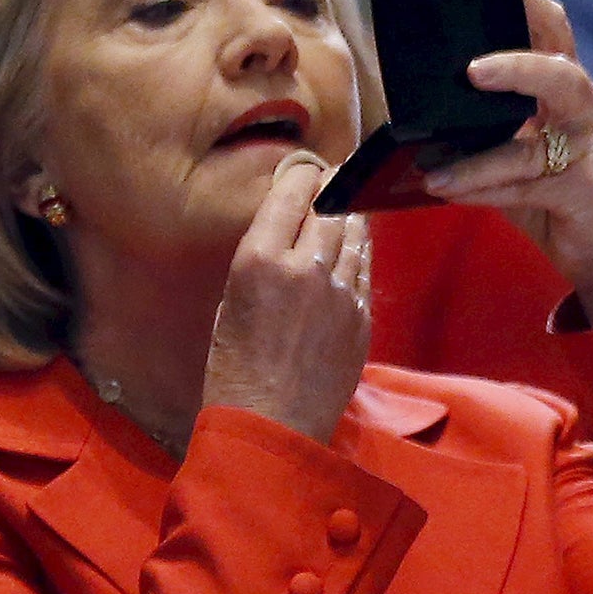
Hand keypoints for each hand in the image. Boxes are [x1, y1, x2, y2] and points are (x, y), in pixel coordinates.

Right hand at [203, 157, 370, 444]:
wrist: (270, 426)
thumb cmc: (233, 371)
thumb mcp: (227, 305)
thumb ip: (258, 263)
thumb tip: (282, 232)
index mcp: (259, 261)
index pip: (290, 194)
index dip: (301, 174)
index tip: (304, 167)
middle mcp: (303, 268)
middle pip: (328, 205)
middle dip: (331, 184)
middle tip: (333, 173)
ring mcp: (339, 293)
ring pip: (355, 232)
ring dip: (351, 210)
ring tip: (348, 197)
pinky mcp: (361, 318)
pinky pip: (365, 268)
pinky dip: (360, 248)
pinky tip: (356, 241)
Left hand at [421, 0, 592, 325]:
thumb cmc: (554, 201)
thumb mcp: (521, 155)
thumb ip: (492, 127)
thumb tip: (425, 113)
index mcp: (573, 91)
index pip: (556, 32)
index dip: (532, 4)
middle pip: (558, 73)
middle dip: (514, 68)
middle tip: (470, 71)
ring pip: (529, 146)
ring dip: (475, 161)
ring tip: (431, 171)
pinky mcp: (592, 190)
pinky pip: (527, 186)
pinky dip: (484, 189)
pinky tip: (449, 191)